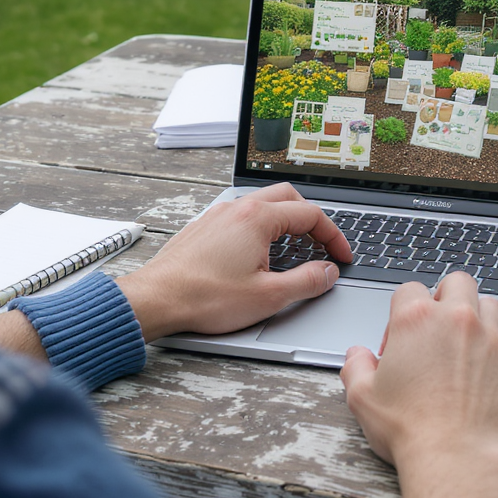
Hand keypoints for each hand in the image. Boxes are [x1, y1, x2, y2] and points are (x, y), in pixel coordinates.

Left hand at [116, 183, 352, 341]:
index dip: (334, 237)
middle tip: (321, 245)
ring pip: (262, 204)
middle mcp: (237, 209)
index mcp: (258, 218)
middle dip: (312, 220)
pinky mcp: (204, 228)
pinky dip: (261, 228)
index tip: (341, 257)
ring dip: (285, 222)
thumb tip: (327, 273)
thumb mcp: (269, 296)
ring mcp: (218, 215)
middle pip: (288, 198)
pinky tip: (259, 254)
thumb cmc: (204, 297)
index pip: (311, 215)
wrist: (157, 300)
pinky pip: (241, 216)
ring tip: (294, 250)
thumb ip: (307, 281)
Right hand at [340, 273, 497, 470]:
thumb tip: (357, 355)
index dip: (402, 313)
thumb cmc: (412, 430)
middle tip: (438, 328)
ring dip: (478, 316)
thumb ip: (356, 367)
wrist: (458, 458)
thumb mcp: (363, 398)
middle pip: (457, 282)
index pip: (409, 289)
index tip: (400, 340)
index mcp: (417, 320)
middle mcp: (457, 319)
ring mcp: (491, 337)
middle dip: (446, 297)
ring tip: (465, 346)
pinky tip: (486, 371)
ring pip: (490, 304)